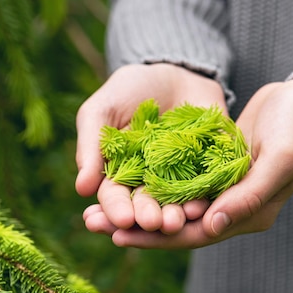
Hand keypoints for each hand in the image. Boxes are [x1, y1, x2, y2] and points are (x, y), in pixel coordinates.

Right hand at [76, 63, 226, 233]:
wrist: (175, 70)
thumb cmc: (130, 90)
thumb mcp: (102, 111)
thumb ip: (92, 146)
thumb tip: (82, 189)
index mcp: (120, 174)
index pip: (115, 198)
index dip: (117, 210)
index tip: (122, 219)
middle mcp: (150, 183)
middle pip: (147, 206)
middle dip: (149, 216)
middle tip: (153, 223)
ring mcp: (182, 178)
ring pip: (177, 203)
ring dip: (176, 215)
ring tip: (177, 221)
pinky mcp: (211, 169)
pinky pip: (208, 186)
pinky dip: (206, 196)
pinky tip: (203, 204)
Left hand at [97, 78, 292, 248]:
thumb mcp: (279, 158)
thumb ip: (248, 195)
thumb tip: (209, 228)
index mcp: (248, 215)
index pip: (195, 236)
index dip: (156, 238)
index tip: (118, 235)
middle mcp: (231, 210)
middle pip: (175, 226)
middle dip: (135, 227)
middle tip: (92, 223)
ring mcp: (221, 191)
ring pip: (171, 205)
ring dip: (136, 207)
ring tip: (94, 207)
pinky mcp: (212, 170)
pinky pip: (175, 183)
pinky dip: (149, 184)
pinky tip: (121, 179)